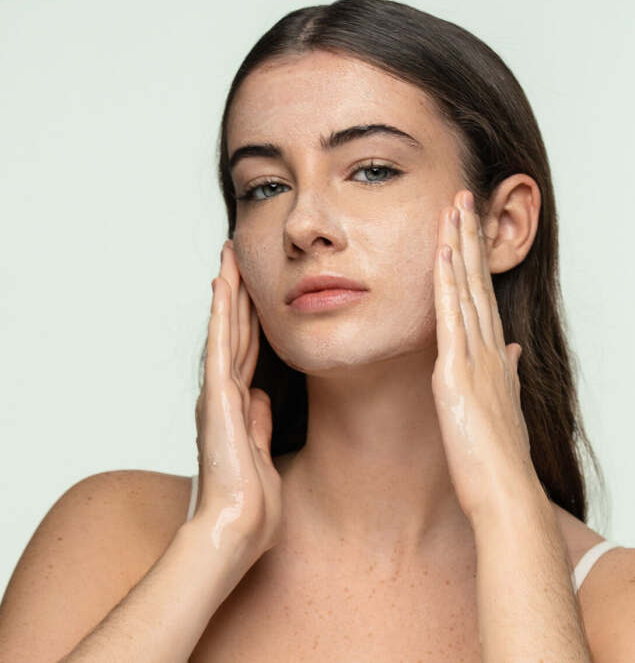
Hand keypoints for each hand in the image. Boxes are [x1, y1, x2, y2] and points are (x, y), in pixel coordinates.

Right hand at [193, 239, 281, 557]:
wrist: (235, 530)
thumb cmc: (250, 504)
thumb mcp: (262, 452)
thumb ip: (260, 422)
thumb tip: (262, 397)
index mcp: (237, 407)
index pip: (247, 354)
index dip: (250, 322)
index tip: (253, 294)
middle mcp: (224, 394)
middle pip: (236, 334)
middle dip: (239, 296)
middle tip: (237, 260)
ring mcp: (218, 393)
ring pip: (226, 331)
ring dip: (229, 292)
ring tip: (229, 258)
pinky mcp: (217, 396)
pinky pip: (221, 345)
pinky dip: (222, 313)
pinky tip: (223, 284)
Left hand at [432, 190, 536, 521]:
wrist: (503, 491)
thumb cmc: (496, 457)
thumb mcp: (502, 405)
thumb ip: (504, 373)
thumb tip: (509, 349)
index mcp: (492, 356)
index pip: (482, 296)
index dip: (475, 260)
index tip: (468, 228)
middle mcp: (487, 349)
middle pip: (477, 282)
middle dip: (470, 237)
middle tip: (465, 196)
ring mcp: (474, 356)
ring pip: (466, 289)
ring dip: (459, 245)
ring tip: (456, 205)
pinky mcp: (457, 370)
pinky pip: (450, 315)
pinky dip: (445, 280)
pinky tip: (440, 251)